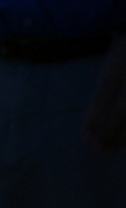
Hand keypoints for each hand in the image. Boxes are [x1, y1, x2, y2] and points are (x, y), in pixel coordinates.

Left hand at [83, 34, 125, 151]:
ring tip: (108, 150)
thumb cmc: (124, 57)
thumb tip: (88, 122)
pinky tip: (123, 142)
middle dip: (109, 132)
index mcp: (116, 67)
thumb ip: (101, 92)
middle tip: (97, 149)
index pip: (101, 97)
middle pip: (121, 111)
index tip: (85, 137)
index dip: (93, 118)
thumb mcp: (109, 67)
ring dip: (123, 137)